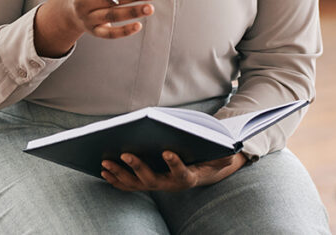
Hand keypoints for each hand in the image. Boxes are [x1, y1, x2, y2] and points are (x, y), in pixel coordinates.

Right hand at [34, 0, 155, 56]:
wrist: (70, 8)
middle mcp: (83, 2)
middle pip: (109, 0)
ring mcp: (88, 18)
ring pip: (111, 16)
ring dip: (132, 12)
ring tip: (149, 8)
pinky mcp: (94, 31)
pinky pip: (109, 34)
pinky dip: (124, 31)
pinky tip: (138, 25)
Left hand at [100, 152, 246, 191]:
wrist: (202, 173)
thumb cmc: (209, 160)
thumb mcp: (220, 157)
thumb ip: (224, 155)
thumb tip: (231, 150)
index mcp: (188, 178)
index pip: (181, 172)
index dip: (174, 164)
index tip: (167, 151)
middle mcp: (170, 185)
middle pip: (151, 180)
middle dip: (137, 168)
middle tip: (124, 154)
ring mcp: (157, 186)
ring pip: (136, 184)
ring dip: (120, 174)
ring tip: (105, 162)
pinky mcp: (147, 183)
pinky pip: (129, 185)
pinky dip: (116, 179)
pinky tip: (104, 171)